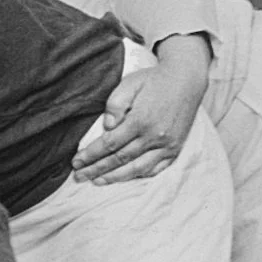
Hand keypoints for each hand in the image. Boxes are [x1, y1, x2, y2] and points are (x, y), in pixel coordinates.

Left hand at [72, 36, 208, 183]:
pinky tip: (124, 177)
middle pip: (120, 158)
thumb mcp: (128, 84)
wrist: (186, 80)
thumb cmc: (152, 81)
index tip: (76, 161)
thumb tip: (107, 126)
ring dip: (116, 177)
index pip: (109, 143)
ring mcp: (168, 144)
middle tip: (79, 176)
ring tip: (97, 181)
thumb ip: (115, 105)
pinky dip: (140, 174)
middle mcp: (155, 136)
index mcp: (140, 120)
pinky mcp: (176, 148)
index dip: (91, 154)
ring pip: (138, 167)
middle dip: (97, 169)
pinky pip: (157, 168)